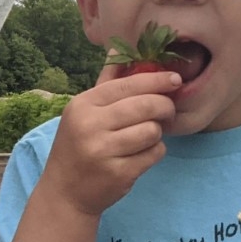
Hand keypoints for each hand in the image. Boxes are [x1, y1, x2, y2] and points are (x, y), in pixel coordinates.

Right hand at [36, 66, 179, 216]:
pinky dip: (155, 152)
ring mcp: (103, 152)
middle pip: (146, 106)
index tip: (175, 80)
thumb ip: (106, 82)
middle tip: (168, 110)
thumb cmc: (78, 145)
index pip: (128, 84)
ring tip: (148, 134)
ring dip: (157, 132)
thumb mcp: (84, 111)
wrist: (64, 194)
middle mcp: (90, 126)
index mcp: (83, 105)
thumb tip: (118, 48)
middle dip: (165, 106)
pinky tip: (142, 154)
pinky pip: (154, 154)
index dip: (157, 80)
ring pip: (152, 130)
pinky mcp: (118, 174)